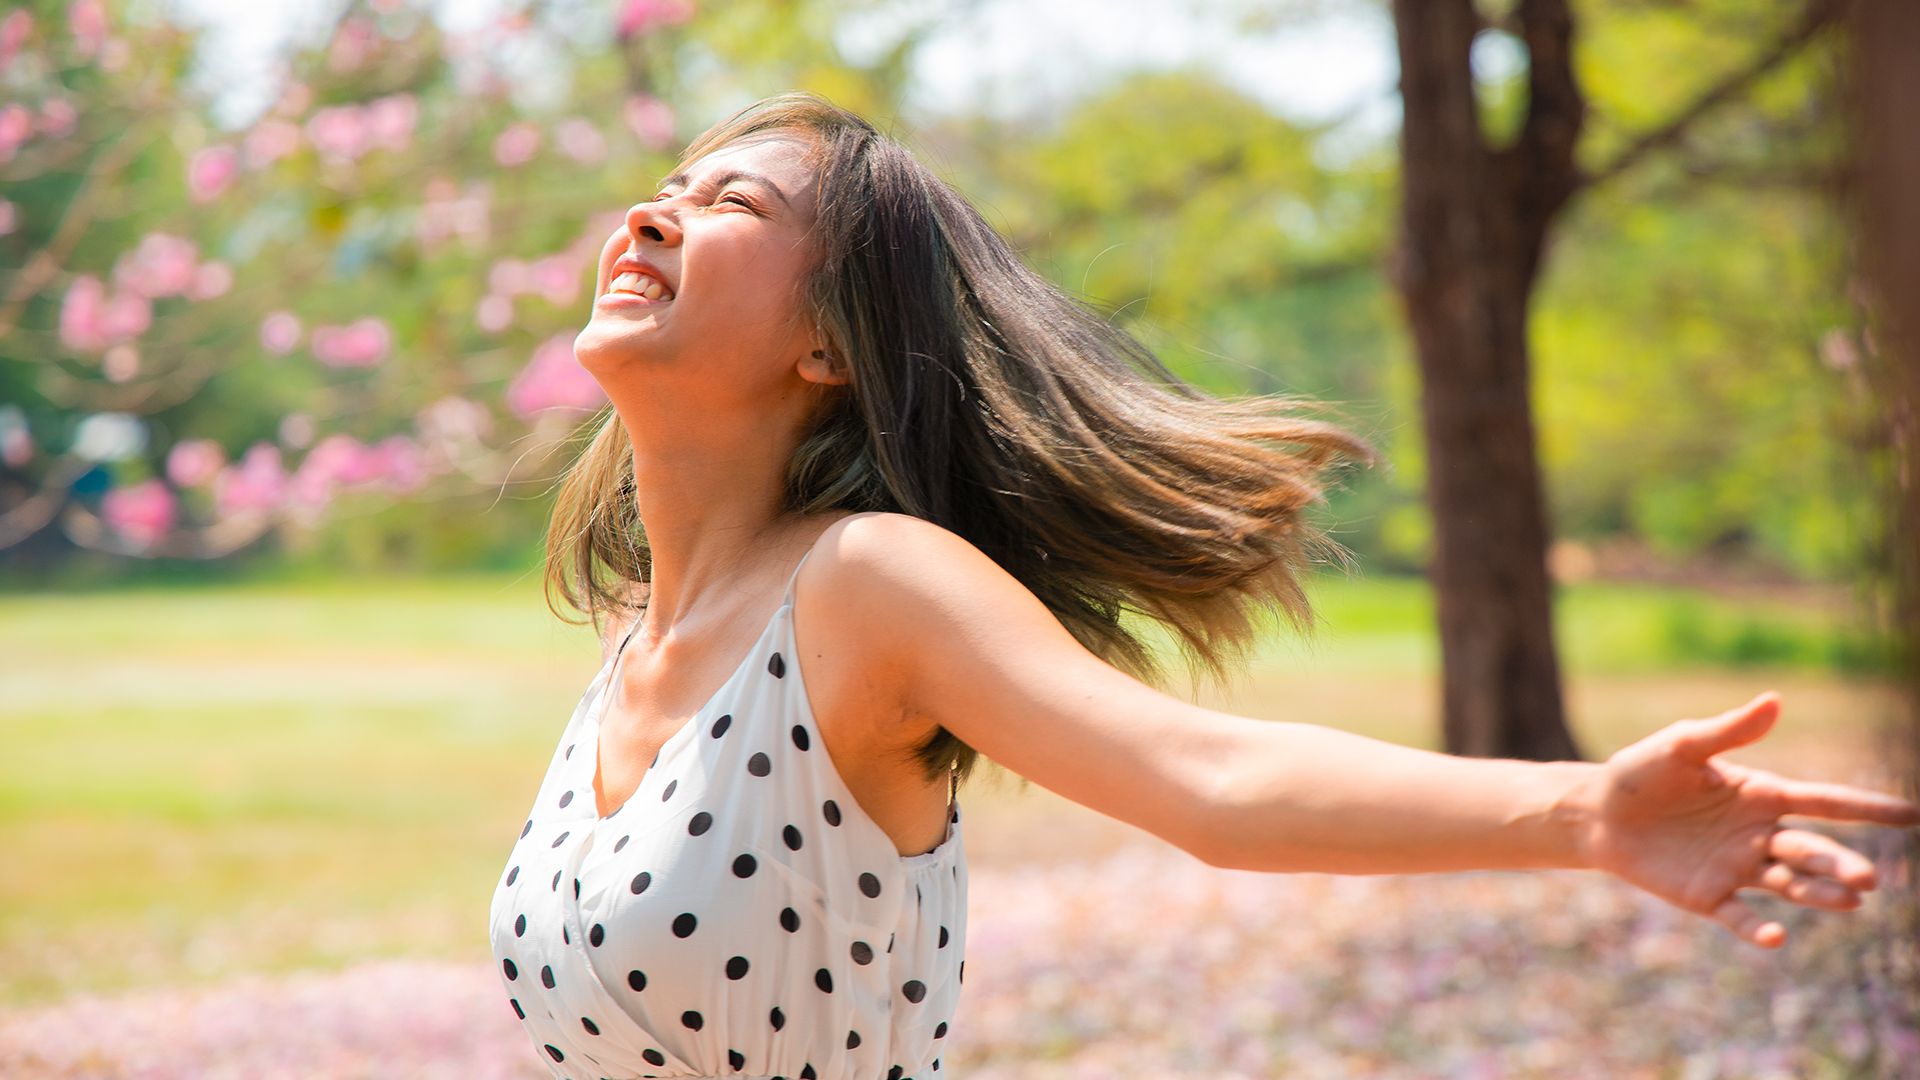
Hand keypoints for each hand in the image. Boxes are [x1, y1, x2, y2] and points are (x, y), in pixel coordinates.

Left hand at [1566, 690, 1919, 948]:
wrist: (1598, 812)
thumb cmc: (1642, 772)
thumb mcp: (1681, 746)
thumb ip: (1728, 731)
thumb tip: (1775, 701)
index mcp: (1762, 794)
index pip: (1824, 801)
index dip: (1867, 808)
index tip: (1911, 815)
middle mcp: (1760, 835)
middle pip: (1811, 850)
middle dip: (1840, 864)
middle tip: (1867, 879)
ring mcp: (1738, 868)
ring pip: (1789, 884)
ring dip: (1817, 894)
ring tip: (1848, 901)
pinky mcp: (1709, 896)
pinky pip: (1740, 916)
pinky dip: (1757, 928)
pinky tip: (1775, 938)